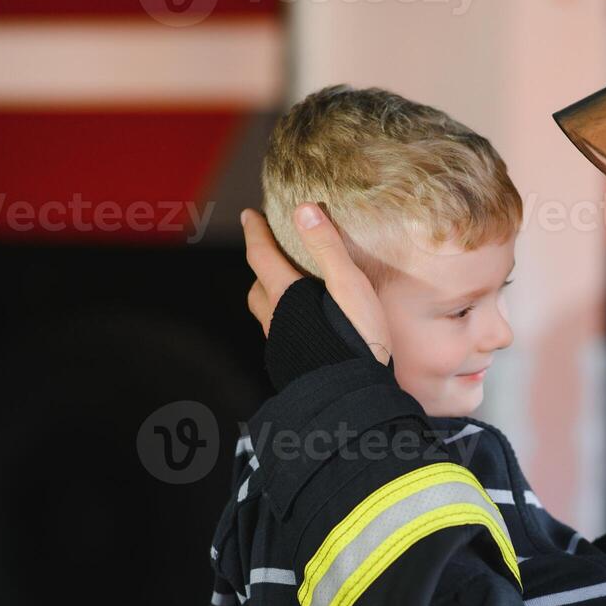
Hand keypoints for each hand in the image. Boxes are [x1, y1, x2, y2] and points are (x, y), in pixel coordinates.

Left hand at [240, 205, 391, 363]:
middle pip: (257, 288)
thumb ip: (327, 247)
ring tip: (288, 293)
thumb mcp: (348, 285)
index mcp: (285, 295)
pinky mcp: (289, 367)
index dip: (255, 233)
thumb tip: (303, 209)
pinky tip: (303, 329)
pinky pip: (278, 337)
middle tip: (271, 256)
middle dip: (261, 268)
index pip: (262, 256)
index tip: (248, 215)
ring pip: (266, 315)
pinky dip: (283, 323)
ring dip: (270, 299)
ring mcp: (280, 347)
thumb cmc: (356, 339)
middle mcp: (275, 320)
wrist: (352, 396)